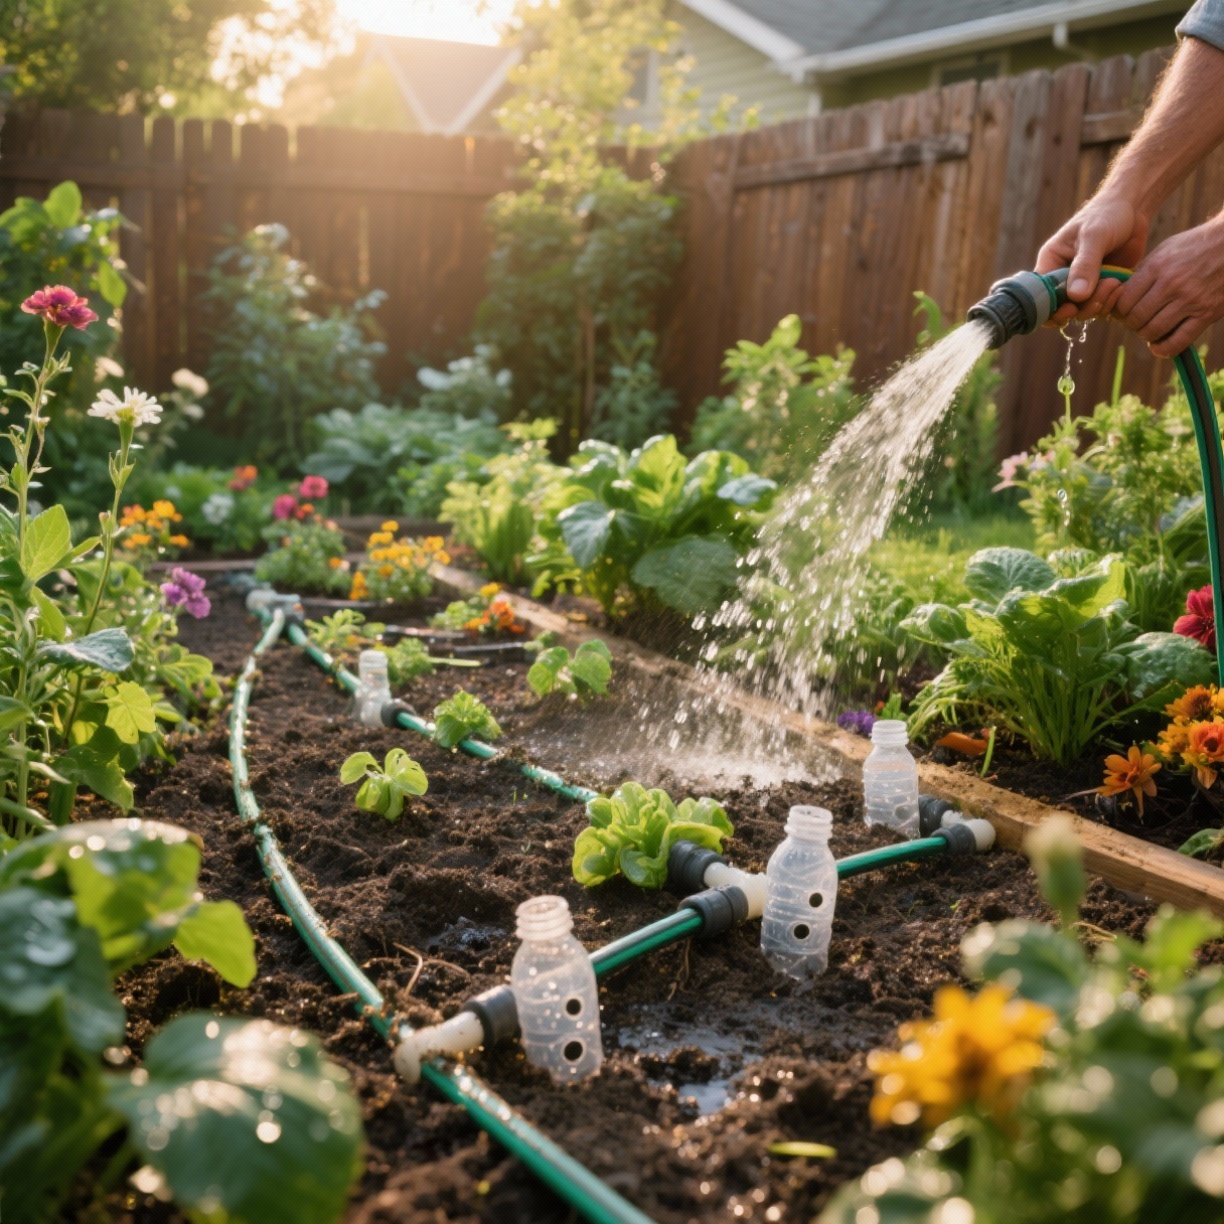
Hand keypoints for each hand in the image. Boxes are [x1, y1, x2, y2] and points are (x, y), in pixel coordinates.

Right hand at [1035, 195, 1148, 324]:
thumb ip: (1085, 266)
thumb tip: (1075, 296)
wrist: (1132, 208)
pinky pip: (1101, 306)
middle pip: (1062, 309)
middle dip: (1082, 307)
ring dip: (1099, 303)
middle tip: (1102, 292)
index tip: (1071, 309)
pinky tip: (1120, 285)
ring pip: (1083, 310)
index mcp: (1050, 263)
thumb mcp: (1094, 236)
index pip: (1041, 296)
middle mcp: (1062, 277)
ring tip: (1115, 283)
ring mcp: (1083, 284)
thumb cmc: (1107, 214)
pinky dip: (1110, 302)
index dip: (1052, 309)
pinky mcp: (1101, 287)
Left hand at [1110, 215, 1223, 356]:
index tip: (1124, 311)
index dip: (1119, 311)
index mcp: (1157, 267)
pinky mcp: (1207, 313)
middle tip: (1137, 321)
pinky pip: (1178, 341)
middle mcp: (1172, 284)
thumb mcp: (1165, 251)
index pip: (1124, 301)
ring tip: (1149, 329)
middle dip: (1131, 324)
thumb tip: (1120, 294)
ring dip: (1146, 336)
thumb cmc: (1194, 247)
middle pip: (1136, 319)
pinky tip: (1158, 346)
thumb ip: (1143, 272)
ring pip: (1153, 331)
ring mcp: (1190, 300)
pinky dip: (1163, 349)